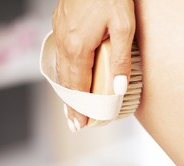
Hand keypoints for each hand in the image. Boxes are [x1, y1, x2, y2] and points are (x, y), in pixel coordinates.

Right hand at [53, 0, 135, 131]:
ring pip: (62, 70)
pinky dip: (66, 73)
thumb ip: (121, 59)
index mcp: (78, 48)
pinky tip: (71, 76)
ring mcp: (60, 33)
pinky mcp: (61, 24)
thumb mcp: (123, 26)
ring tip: (72, 106)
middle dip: (72, 105)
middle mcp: (65, 43)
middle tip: (75, 123)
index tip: (81, 124)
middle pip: (67, 82)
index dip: (81, 108)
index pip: (78, 87)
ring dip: (67, 90)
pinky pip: (62, 56)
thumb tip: (118, 88)